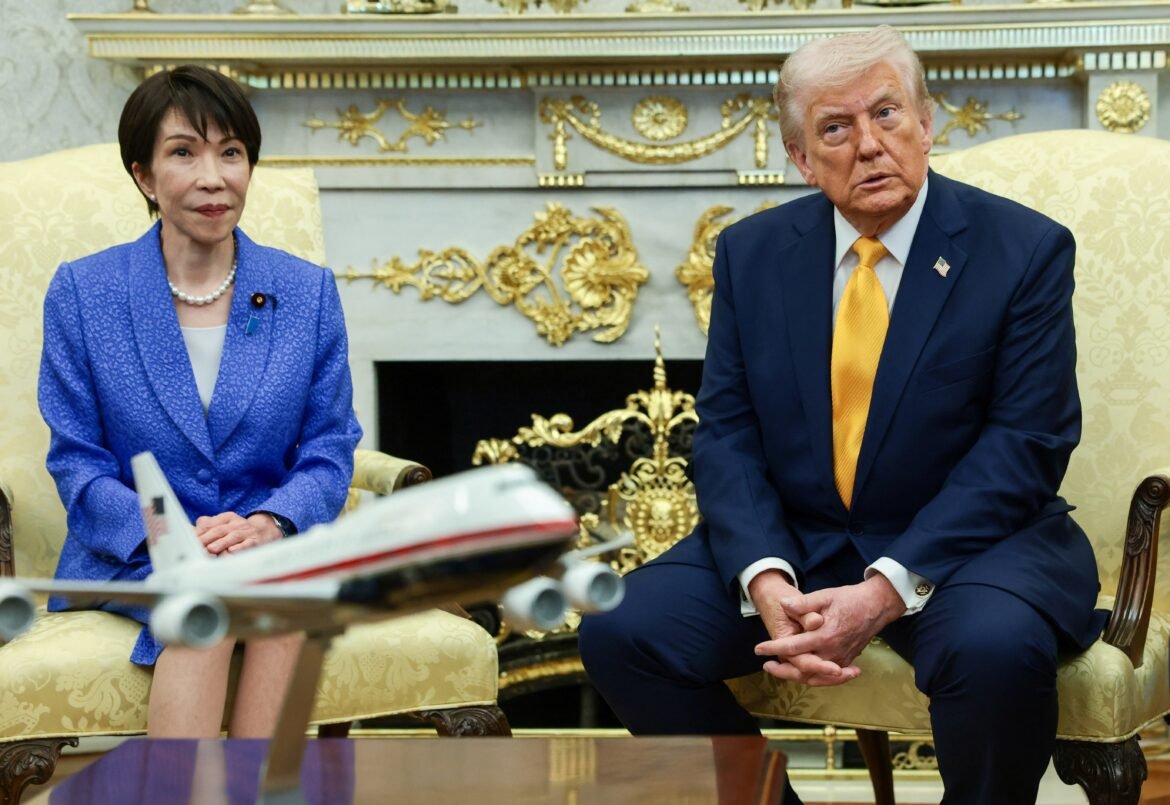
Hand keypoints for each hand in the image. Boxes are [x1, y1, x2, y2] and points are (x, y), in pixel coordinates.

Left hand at [195, 512, 283, 554]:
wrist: (265, 531)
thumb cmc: (239, 531)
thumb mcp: (224, 524)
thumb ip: (207, 526)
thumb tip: (188, 530)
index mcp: (227, 518)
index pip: (209, 524)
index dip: (198, 533)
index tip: (188, 541)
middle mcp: (237, 523)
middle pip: (219, 530)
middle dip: (206, 539)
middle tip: (196, 548)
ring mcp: (247, 532)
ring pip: (232, 536)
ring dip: (221, 543)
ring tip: (211, 549)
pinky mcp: (256, 541)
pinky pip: (247, 544)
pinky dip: (239, 548)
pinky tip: (231, 551)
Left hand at [747, 570, 856, 686]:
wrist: (877, 606)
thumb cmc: (850, 599)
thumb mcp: (825, 596)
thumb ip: (803, 603)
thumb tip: (783, 605)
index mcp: (824, 636)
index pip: (793, 647)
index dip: (773, 647)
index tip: (758, 648)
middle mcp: (832, 652)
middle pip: (802, 670)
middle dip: (782, 670)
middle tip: (766, 665)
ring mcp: (841, 659)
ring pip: (815, 677)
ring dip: (796, 676)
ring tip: (780, 670)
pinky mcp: (847, 660)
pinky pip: (828, 677)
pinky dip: (814, 678)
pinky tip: (803, 674)